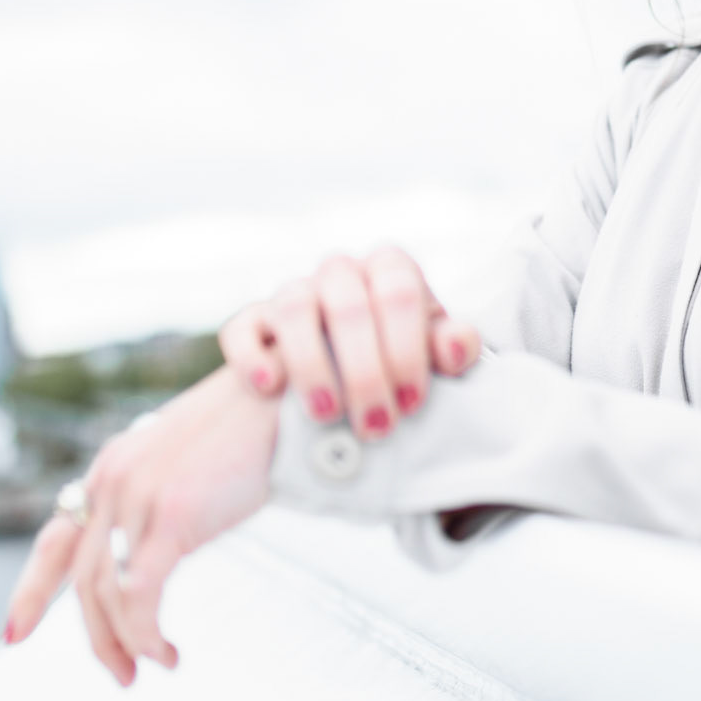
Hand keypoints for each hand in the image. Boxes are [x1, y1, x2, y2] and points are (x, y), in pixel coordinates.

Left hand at [5, 366, 278, 686]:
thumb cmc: (249, 431)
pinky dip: (145, 633)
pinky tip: (165, 650)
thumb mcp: (183, 463)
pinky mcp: (170, 513)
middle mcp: (114, 478)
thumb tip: (151, 549)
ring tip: (156, 662)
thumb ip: (155, 499)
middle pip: (85, 580)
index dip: (32, 591)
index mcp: (113, 466)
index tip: (16, 632)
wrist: (283, 400)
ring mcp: (137, 494)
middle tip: (122, 673)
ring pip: (108, 593)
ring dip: (126, 643)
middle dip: (98, 638)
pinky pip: (139, 592)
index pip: (56, 540)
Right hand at [219, 247, 480, 436]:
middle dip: (365, 371)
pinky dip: (255, 357)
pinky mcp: (251, 324)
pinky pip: (245, 328)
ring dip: (312, 364)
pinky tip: (270, 388)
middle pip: (350, 304)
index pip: (401, 289)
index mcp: (392, 273)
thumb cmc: (389, 383)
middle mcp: (343, 273)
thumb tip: (455, 345)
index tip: (411, 403)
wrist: (319, 418)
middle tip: (376, 427)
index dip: (408, 348)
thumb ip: (448, 355)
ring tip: (326, 414)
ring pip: (295, 307)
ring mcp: (292, 292)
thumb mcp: (426, 371)